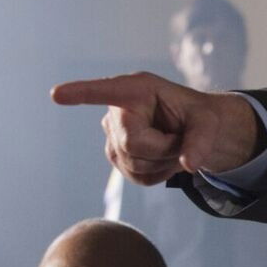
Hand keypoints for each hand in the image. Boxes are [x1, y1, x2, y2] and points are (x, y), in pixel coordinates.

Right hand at [50, 72, 262, 184]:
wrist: (193, 131)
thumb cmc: (199, 117)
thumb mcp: (209, 122)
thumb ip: (202, 140)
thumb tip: (188, 165)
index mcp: (137, 89)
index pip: (106, 91)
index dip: (81, 93)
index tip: (57, 94)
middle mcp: (118, 111)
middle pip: (132, 143)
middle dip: (163, 149)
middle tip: (180, 140)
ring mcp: (113, 135)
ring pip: (134, 164)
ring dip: (163, 163)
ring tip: (174, 146)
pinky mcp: (117, 156)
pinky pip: (137, 177)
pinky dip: (158, 175)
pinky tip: (164, 160)